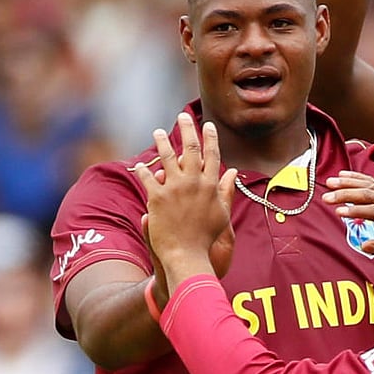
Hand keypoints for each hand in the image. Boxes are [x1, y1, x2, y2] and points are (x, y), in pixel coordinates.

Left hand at [134, 113, 237, 288]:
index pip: (212, 156)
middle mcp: (194, 183)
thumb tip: (233, 172)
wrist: (188, 256)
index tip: (209, 125)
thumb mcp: (222, 214)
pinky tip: (140, 165)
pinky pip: (148, 178)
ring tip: (158, 132)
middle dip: (188, 130)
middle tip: (184, 116)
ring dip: (163, 142)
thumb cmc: (207, 239)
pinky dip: (144, 171)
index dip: (211, 139)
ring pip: (167, 158)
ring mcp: (175, 189)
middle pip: (191, 149)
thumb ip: (226, 191)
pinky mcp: (157, 198)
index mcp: (211, 186)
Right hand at [323, 171, 373, 266]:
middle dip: (346, 195)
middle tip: (327, 198)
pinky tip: (343, 175)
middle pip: (369, 194)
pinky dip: (357, 177)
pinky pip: (372, 181)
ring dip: (348, 183)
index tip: (339, 212)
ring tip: (330, 183)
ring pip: (369, 185)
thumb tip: (365, 245)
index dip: (357, 211)